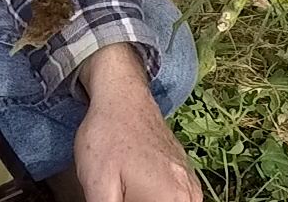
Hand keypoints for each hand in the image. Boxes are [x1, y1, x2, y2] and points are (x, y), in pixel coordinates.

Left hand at [74, 46, 200, 201]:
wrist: (122, 96)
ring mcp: (191, 185)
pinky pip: (179, 201)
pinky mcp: (186, 176)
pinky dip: (160, 200)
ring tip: (126, 192)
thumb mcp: (97, 185)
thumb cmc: (107, 137)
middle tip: (119, 194)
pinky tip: (138, 191)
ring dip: (149, 201)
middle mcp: (189, 195)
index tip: (118, 198)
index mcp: (170, 200)